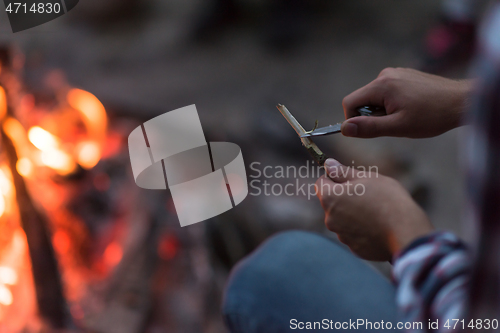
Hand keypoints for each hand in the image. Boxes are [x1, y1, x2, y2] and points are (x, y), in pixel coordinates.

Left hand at [316, 158, 433, 260]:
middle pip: (332, 203)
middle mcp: (330, 219)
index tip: (350, 179)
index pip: (321, 183)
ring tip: (376, 211)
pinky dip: (362, 230)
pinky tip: (379, 227)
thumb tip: (328, 164)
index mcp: (329, 198)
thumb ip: (343, 172)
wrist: (405, 231)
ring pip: (343, 219)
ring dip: (353, 214)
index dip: (334, 178)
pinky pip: (354, 234)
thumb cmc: (386, 199)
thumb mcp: (366, 177)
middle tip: (367, 194)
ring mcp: (342, 236)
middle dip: (344, 197)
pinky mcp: (354, 249)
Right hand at [341, 67, 473, 137]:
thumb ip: (368, 128)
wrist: (462, 101)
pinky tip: (412, 109)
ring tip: (406, 116)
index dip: (354, 120)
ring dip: (383, 111)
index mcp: (381, 85)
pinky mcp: (404, 75)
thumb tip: (344, 128)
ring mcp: (396, 73)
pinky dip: (393, 104)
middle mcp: (385, 74)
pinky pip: (387, 92)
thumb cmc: (432, 116)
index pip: (350, 102)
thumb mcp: (397, 127)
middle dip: (372, 115)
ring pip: (375, 97)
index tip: (370, 130)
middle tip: (395, 124)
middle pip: (362, 99)